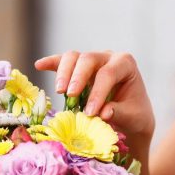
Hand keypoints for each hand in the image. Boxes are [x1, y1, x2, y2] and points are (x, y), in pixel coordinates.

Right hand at [33, 49, 155, 144]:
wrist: (131, 115)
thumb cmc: (135, 114)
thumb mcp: (134, 117)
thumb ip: (120, 113)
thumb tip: (103, 112)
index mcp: (126, 64)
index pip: (108, 73)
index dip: (98, 92)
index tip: (90, 112)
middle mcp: (108, 57)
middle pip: (88, 59)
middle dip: (78, 77)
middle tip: (72, 96)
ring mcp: (92, 61)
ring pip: (73, 57)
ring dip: (64, 72)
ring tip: (60, 91)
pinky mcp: (78, 69)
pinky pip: (62, 61)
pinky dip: (51, 63)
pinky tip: (39, 65)